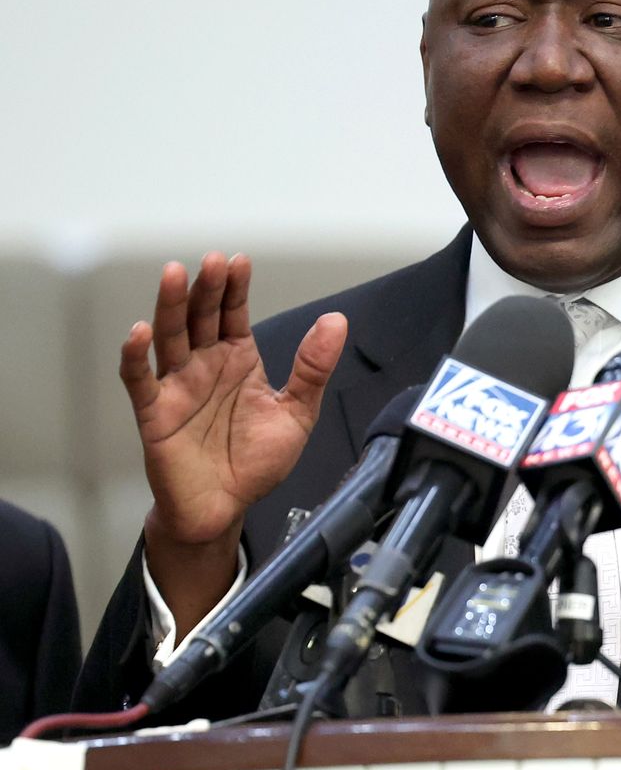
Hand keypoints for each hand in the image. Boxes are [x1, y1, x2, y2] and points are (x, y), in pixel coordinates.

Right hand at [119, 253, 347, 631]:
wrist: (226, 507)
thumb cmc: (255, 462)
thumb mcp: (297, 412)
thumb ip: (314, 368)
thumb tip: (335, 322)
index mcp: (238, 361)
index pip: (233, 315)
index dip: (235, 288)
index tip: (240, 262)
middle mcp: (204, 366)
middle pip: (200, 318)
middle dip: (206, 289)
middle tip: (212, 262)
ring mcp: (177, 387)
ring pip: (169, 338)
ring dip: (171, 307)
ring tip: (176, 276)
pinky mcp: (155, 413)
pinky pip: (141, 380)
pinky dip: (135, 356)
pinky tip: (140, 332)